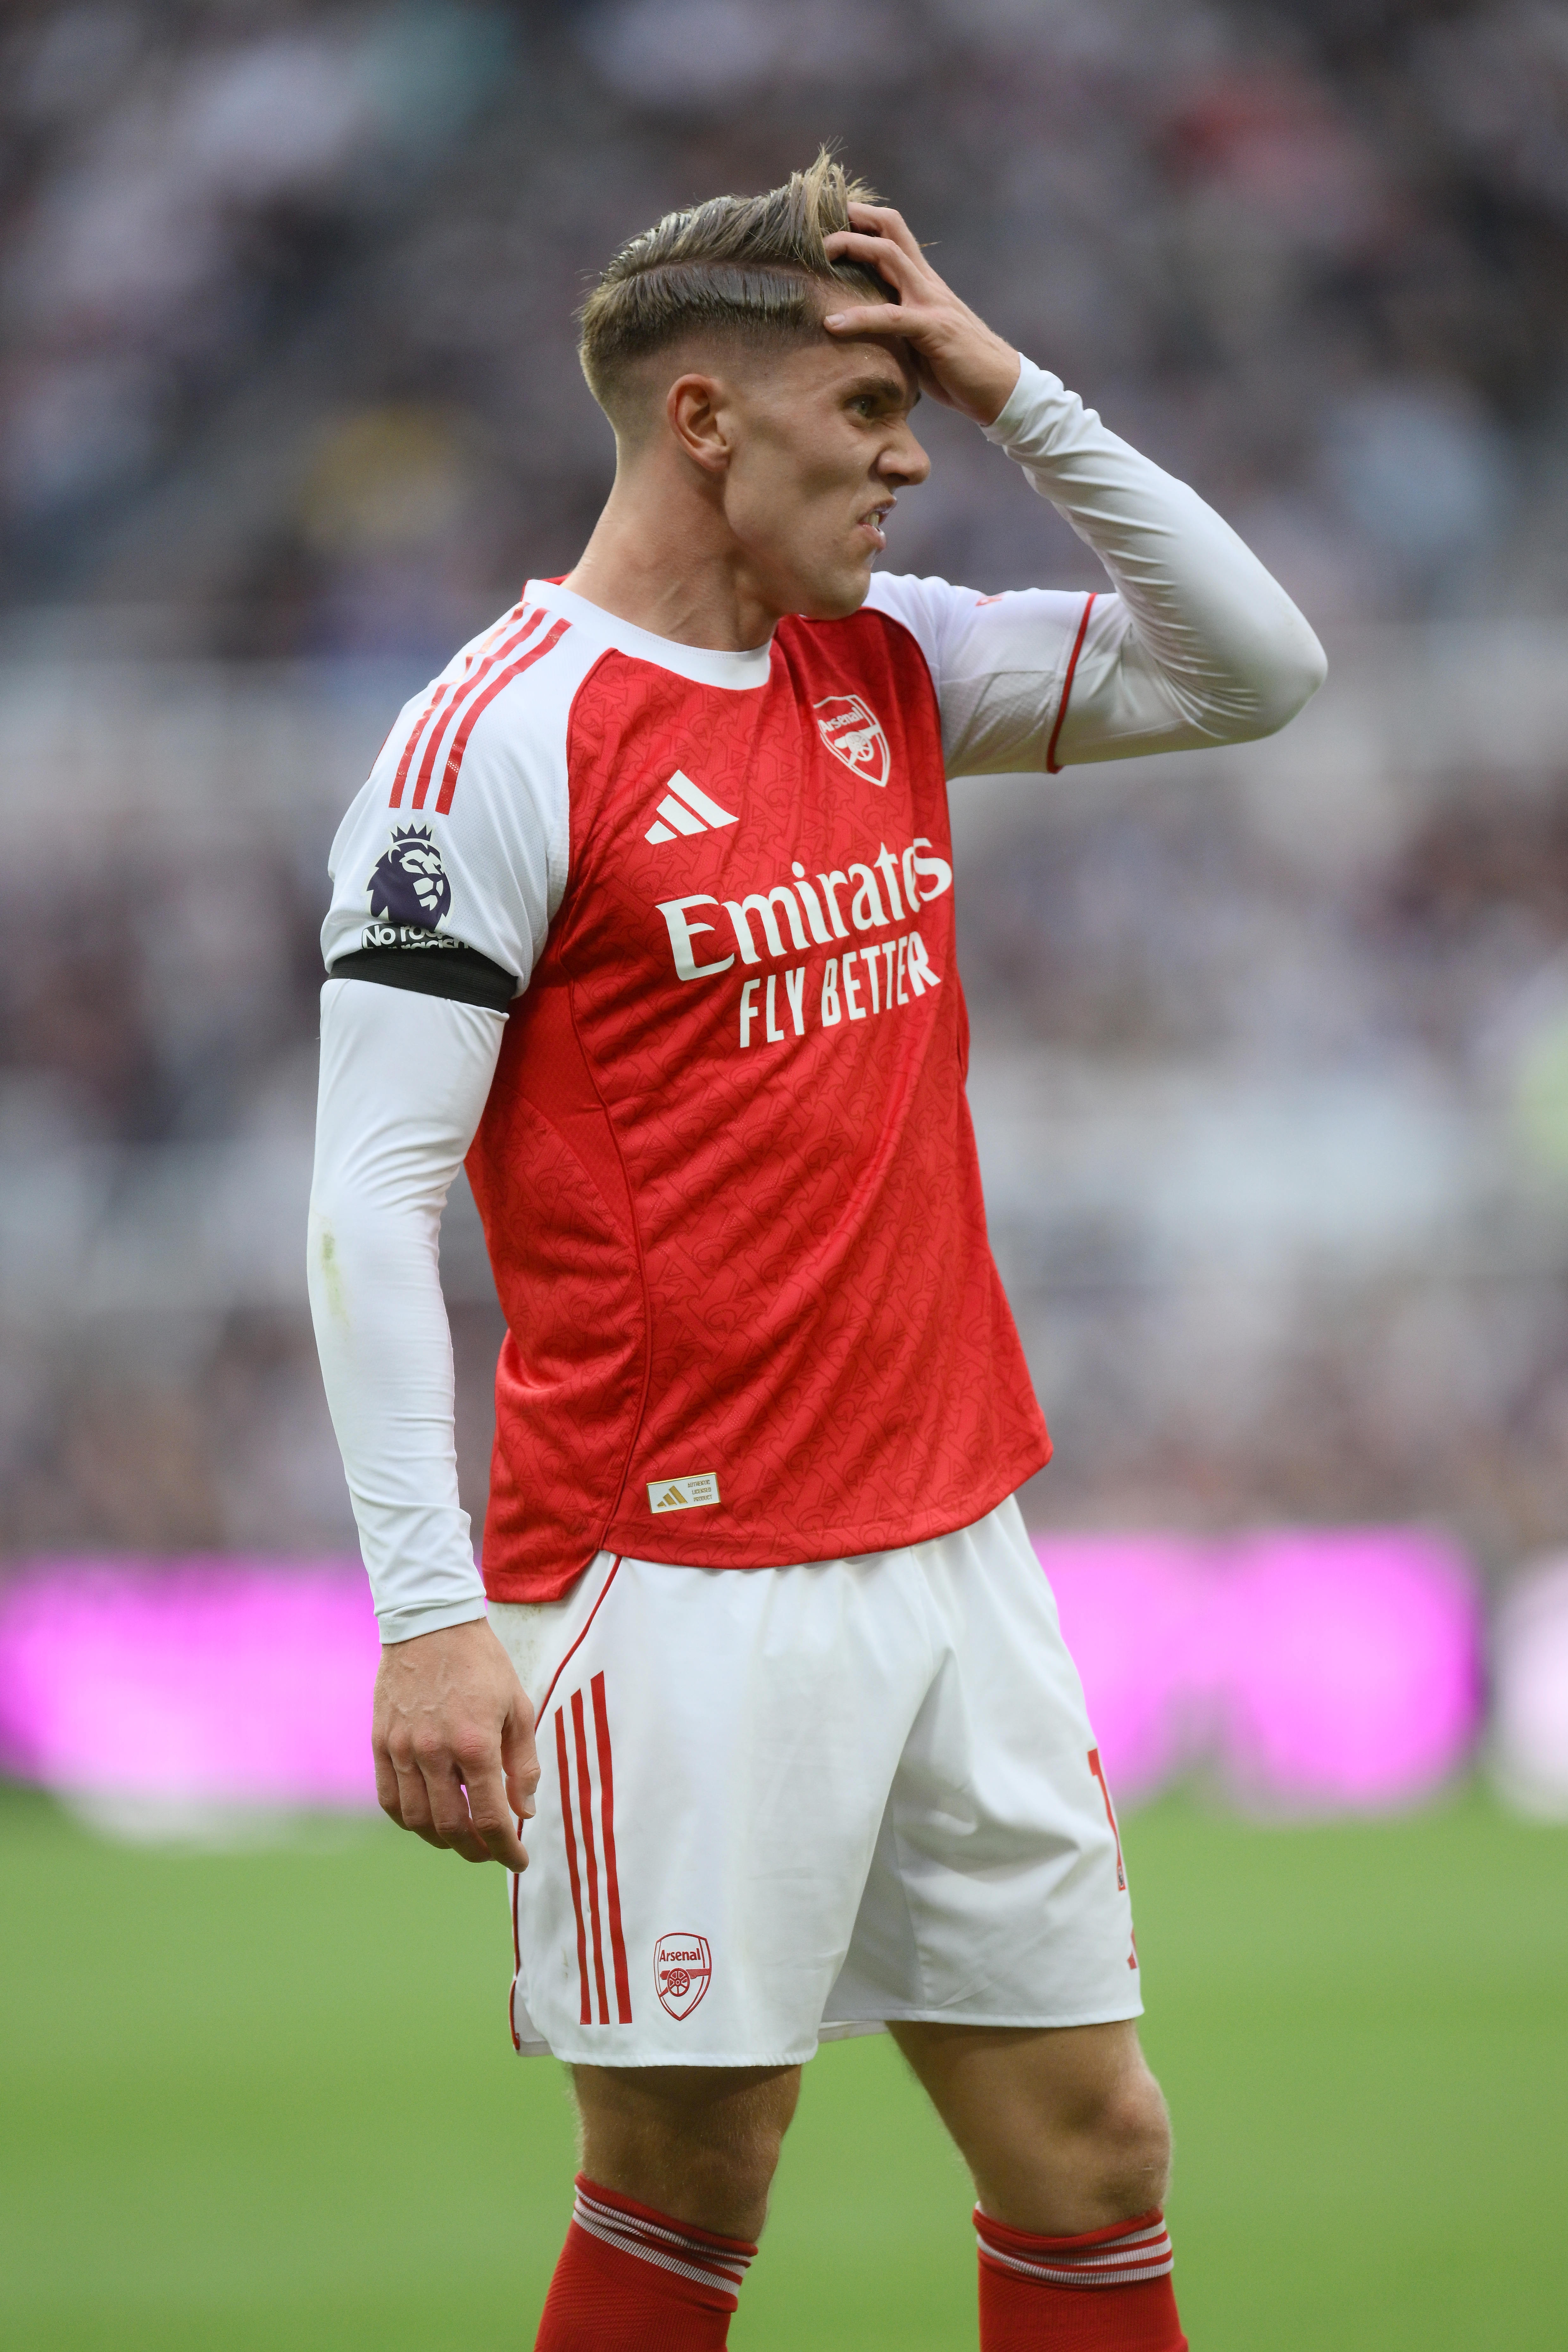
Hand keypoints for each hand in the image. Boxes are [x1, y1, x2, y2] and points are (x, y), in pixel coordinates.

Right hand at [372, 1616, 539, 1867]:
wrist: (432, 1623)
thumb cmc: (482, 1664)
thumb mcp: (518, 1707)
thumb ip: (522, 1764)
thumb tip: (524, 1812)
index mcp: (475, 1744)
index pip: (491, 1818)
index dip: (506, 1850)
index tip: (518, 1862)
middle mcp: (434, 1752)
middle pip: (450, 1827)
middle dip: (475, 1851)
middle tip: (491, 1852)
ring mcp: (402, 1749)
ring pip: (416, 1820)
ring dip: (441, 1840)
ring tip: (462, 1838)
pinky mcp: (380, 1742)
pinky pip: (388, 1798)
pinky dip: (407, 1820)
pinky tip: (425, 1819)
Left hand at [822, 203, 1021, 425]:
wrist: (1000, 388)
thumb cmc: (958, 367)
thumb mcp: (920, 339)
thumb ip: (896, 324)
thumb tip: (860, 331)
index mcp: (923, 283)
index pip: (893, 235)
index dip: (863, 220)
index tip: (829, 220)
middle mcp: (926, 283)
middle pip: (890, 230)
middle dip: (852, 220)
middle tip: (815, 228)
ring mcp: (931, 302)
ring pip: (890, 256)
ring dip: (851, 249)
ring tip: (818, 256)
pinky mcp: (933, 329)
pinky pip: (891, 317)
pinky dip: (859, 318)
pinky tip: (833, 324)